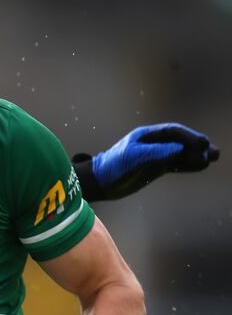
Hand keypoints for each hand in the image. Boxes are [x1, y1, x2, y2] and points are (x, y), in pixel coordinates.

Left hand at [73, 123, 218, 200]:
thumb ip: (156, 152)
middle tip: (213, 151)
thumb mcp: (133, 158)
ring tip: (213, 158)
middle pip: (180, 141)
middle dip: (197, 145)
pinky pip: (176, 165)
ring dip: (196, 156)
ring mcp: (155, 156)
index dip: (189, 137)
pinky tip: (201, 165)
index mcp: (145, 136)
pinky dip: (188, 165)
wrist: (101, 182)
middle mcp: (152, 144)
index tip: (202, 143)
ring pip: (180, 154)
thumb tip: (179, 149)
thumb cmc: (113, 166)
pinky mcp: (155, 168)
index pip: (172, 132)